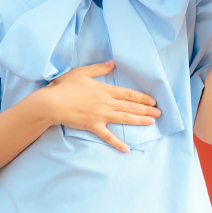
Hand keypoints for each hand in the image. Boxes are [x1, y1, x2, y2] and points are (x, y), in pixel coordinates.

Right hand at [39, 60, 161, 152]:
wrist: (52, 103)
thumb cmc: (65, 86)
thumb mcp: (82, 72)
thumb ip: (99, 68)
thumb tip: (112, 63)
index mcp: (104, 90)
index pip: (128, 94)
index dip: (142, 98)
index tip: (153, 101)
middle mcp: (106, 103)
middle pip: (130, 107)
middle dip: (146, 110)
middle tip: (159, 113)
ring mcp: (100, 115)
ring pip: (124, 119)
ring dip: (139, 121)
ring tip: (151, 123)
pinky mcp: (93, 126)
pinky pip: (108, 136)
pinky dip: (117, 143)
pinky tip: (127, 149)